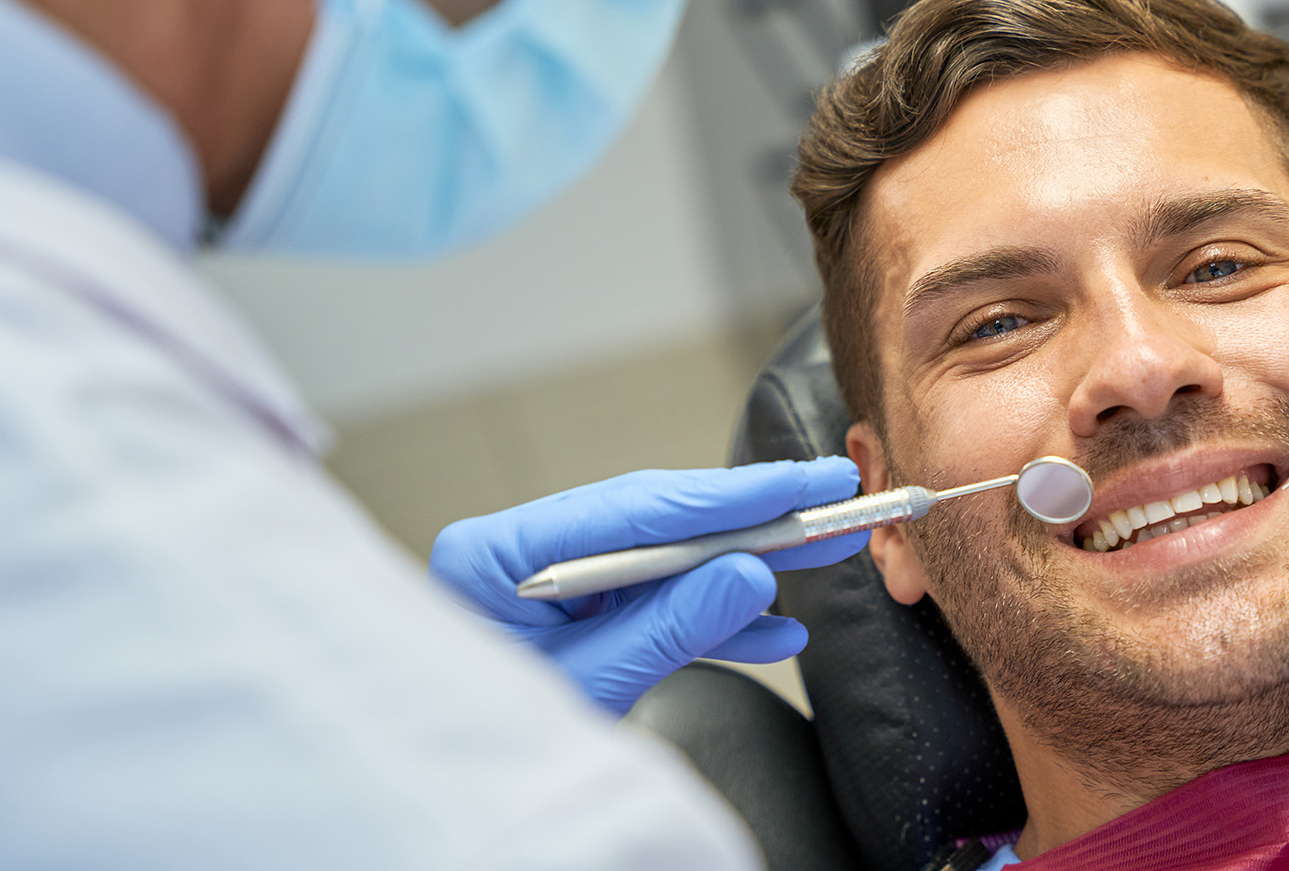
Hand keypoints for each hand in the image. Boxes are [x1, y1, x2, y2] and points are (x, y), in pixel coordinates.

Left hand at [429, 457, 865, 714]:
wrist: (459, 804)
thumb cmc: (498, 746)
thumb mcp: (591, 687)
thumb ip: (670, 628)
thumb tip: (751, 577)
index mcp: (498, 553)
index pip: (632, 508)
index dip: (727, 496)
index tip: (798, 484)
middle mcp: (521, 552)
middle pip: (656, 521)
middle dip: (750, 521)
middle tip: (828, 497)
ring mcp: (550, 584)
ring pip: (665, 560)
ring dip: (744, 568)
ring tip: (821, 556)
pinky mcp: (576, 617)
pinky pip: (654, 603)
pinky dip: (713, 619)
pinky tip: (772, 630)